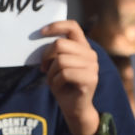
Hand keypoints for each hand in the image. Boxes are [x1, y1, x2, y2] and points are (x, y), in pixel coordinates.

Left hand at [40, 20, 99, 134]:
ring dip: (51, 73)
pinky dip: (55, 82)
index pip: (73, 26)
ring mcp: (92, 66)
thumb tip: (42, 36)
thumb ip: (56, 51)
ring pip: (60, 60)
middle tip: (44, 68)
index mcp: (83, 47)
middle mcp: (90, 54)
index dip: (57, 26)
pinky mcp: (90, 79)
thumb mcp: (57, 64)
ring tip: (54, 81)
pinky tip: (59, 88)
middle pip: (60, 44)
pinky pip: (64, 74)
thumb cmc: (63, 85)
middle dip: (47, 57)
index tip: (42, 32)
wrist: (74, 109)